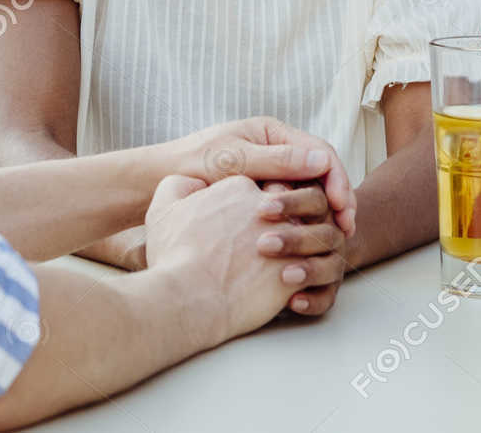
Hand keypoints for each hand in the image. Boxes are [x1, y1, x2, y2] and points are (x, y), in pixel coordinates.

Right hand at [142, 174, 333, 347]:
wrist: (187, 296)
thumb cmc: (174, 255)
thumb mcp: (163, 209)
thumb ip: (179, 187)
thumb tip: (193, 186)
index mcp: (240, 187)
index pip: (272, 184)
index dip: (274, 200)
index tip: (268, 217)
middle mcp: (269, 208)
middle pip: (302, 202)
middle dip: (303, 216)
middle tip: (296, 236)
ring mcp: (287, 239)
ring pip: (318, 234)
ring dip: (311, 247)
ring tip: (298, 264)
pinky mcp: (296, 272)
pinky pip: (318, 271)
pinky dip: (311, 279)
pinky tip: (295, 291)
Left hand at [165, 117, 355, 237]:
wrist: (156, 181)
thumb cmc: (190, 164)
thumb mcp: (234, 160)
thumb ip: (276, 161)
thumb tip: (321, 162)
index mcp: (272, 132)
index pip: (319, 152)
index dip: (336, 178)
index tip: (342, 207)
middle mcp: (276, 149)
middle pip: (321, 172)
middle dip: (339, 198)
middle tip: (348, 228)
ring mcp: (271, 173)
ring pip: (311, 192)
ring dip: (327, 213)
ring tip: (337, 240)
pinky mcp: (264, 196)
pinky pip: (295, 206)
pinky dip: (308, 221)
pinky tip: (313, 243)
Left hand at [257, 182, 347, 316]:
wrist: (250, 255)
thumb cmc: (248, 218)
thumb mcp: (251, 197)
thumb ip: (261, 186)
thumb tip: (265, 187)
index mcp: (313, 204)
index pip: (315, 198)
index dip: (293, 203)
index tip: (263, 209)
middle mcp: (327, 232)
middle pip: (325, 232)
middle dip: (296, 239)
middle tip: (264, 245)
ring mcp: (329, 261)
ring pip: (332, 265)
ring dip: (310, 270)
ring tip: (284, 276)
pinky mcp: (324, 289)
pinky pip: (327, 297)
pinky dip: (313, 300)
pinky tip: (293, 302)